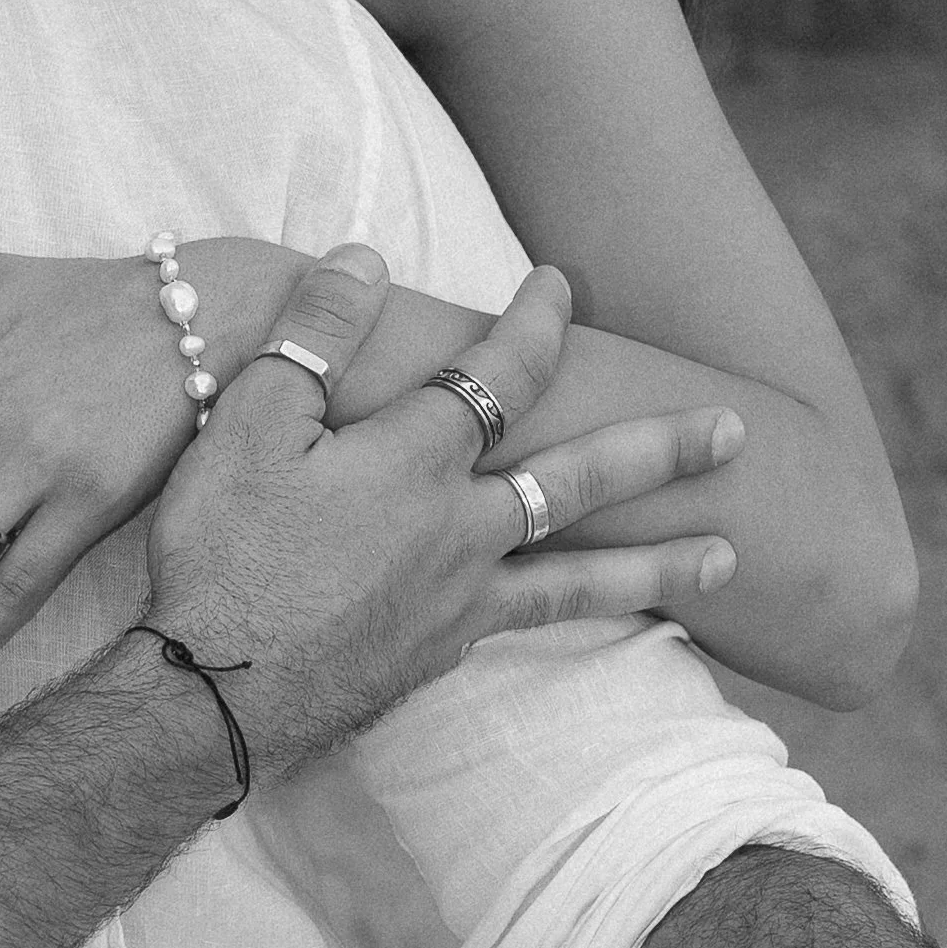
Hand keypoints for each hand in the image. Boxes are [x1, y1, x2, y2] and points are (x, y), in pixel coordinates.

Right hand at [142, 256, 739, 773]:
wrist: (209, 692)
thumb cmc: (218, 549)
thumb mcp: (247, 419)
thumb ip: (315, 333)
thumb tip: (366, 255)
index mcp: (415, 460)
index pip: (498, 371)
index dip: (536, 320)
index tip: (561, 281)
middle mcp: (460, 530)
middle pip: (585, 479)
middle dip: (664, 449)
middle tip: (737, 432)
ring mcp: (458, 601)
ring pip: (584, 574)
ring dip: (661, 561)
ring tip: (730, 557)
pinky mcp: (440, 655)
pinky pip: (536, 628)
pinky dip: (585, 619)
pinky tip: (606, 624)